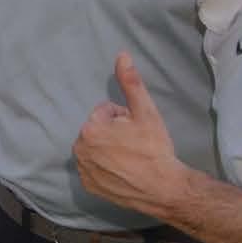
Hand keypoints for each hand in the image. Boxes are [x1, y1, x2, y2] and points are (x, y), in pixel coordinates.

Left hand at [73, 52, 191, 218]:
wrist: (163, 187)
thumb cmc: (154, 148)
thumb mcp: (145, 111)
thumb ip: (130, 82)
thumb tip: (121, 55)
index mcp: (90, 129)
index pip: (106, 112)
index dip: (124, 118)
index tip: (136, 131)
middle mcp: (79, 149)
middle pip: (99, 130)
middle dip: (115, 133)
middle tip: (135, 145)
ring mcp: (82, 170)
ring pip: (96, 149)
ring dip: (110, 150)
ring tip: (131, 158)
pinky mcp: (88, 186)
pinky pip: (95, 169)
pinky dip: (106, 168)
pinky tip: (123, 172)